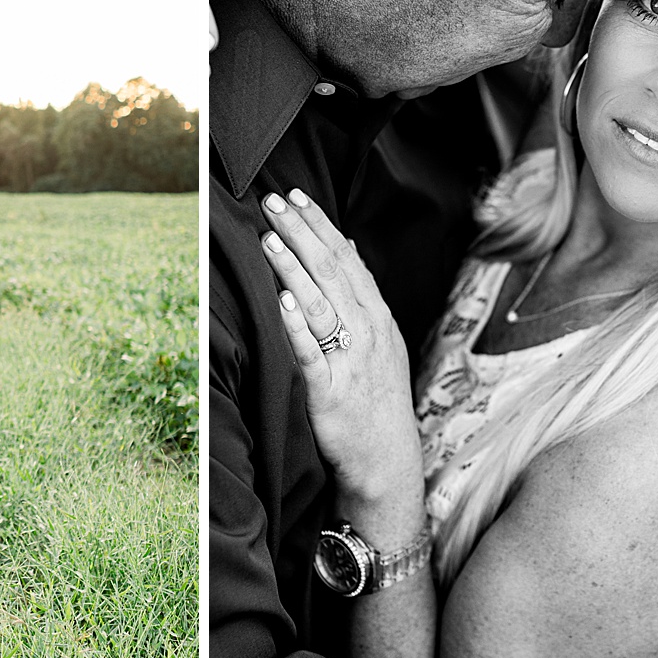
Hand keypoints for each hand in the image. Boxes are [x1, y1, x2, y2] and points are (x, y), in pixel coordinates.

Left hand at [259, 188, 419, 514]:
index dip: (320, 226)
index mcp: (377, 318)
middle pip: (331, 272)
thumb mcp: (381, 341)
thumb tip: (349, 248)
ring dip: (293, 268)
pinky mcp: (331, 391)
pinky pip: (312, 352)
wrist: (387, 462)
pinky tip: (281, 300)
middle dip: (300, 233)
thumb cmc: (378, 400)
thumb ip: (363, 295)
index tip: (297, 196)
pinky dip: (297, 325)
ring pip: (319, 303)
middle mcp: (367, 332)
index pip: (346, 259)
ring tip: (269, 238)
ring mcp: (350, 361)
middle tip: (273, 201)